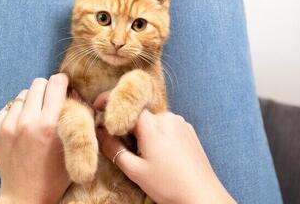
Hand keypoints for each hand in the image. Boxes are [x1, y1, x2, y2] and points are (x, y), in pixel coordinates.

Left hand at [0, 74, 70, 203]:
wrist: (26, 196)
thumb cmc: (56, 175)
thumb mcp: (75, 146)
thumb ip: (80, 117)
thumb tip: (76, 94)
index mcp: (49, 124)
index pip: (55, 83)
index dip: (63, 81)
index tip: (65, 86)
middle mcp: (26, 122)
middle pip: (38, 83)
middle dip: (47, 90)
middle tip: (52, 103)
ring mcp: (7, 126)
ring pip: (22, 95)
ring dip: (32, 102)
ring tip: (36, 118)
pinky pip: (8, 108)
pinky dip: (17, 113)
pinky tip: (23, 128)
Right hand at [94, 93, 235, 203]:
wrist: (202, 196)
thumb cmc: (168, 185)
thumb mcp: (135, 170)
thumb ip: (114, 149)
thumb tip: (99, 132)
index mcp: (152, 125)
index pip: (127, 105)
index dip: (110, 104)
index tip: (96, 106)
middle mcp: (168, 118)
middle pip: (140, 114)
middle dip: (129, 125)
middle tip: (122, 144)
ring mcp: (181, 123)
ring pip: (154, 121)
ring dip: (145, 131)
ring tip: (146, 155)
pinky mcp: (190, 131)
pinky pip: (168, 126)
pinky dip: (159, 134)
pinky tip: (161, 154)